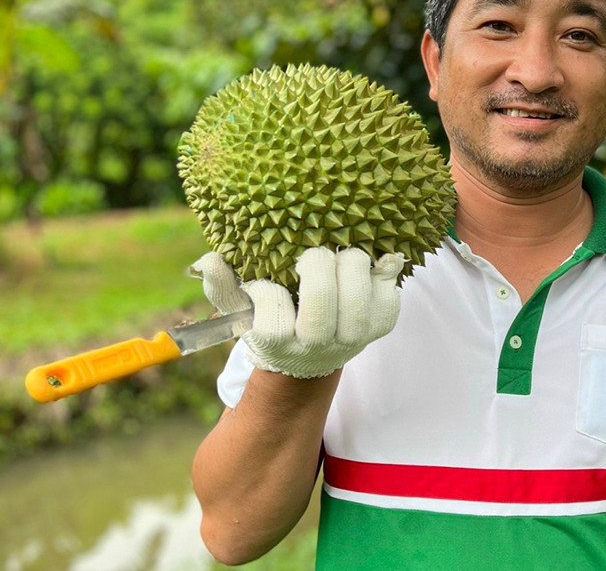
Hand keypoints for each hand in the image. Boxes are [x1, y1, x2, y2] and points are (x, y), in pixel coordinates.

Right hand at [189, 247, 404, 378]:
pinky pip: (389, 296)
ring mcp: (353, 338)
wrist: (312, 357)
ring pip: (358, 298)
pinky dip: (383, 273)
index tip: (264, 283)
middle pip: (321, 304)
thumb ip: (222, 286)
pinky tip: (373, 262)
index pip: (272, 317)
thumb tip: (209, 260)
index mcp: (280, 343)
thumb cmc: (271, 321)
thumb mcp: (240, 310)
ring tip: (340, 255)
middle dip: (316, 266)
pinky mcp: (381, 325)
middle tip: (311, 254)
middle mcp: (318, 346)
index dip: (267, 293)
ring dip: (351, 266)